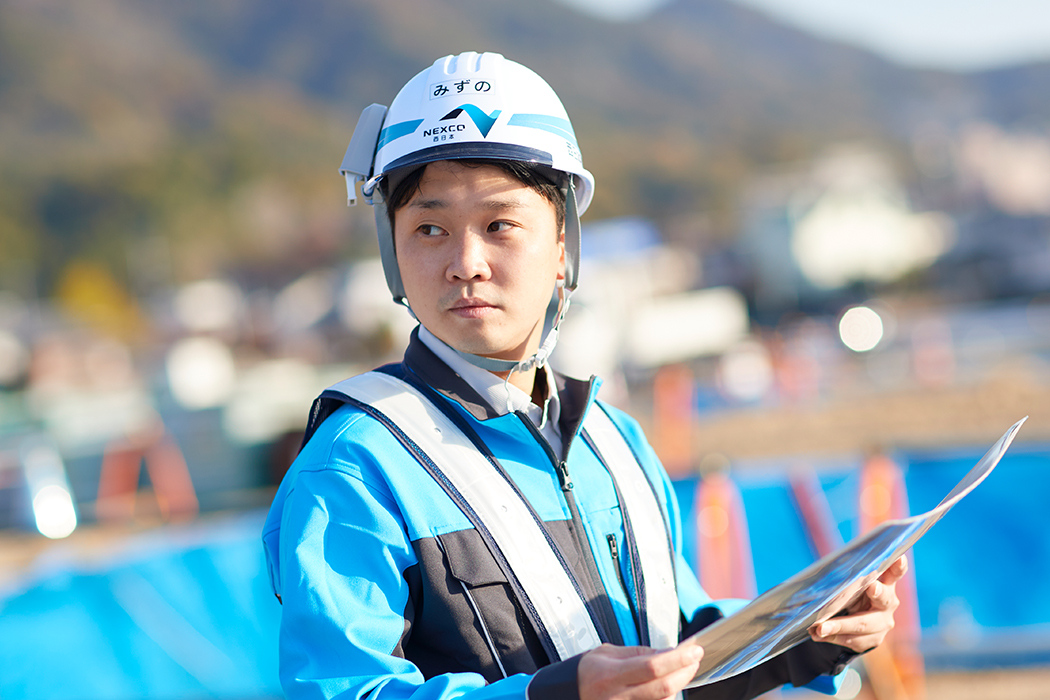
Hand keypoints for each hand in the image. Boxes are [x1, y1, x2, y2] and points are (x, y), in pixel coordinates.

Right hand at [578, 643, 703, 699]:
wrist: (568, 695)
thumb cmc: (587, 673)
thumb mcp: (606, 653)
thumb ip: (637, 653)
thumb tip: (668, 653)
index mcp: (610, 675)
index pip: (652, 666)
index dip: (677, 659)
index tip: (694, 650)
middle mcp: (618, 697)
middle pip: (663, 687)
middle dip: (685, 672)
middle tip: (695, 659)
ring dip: (678, 685)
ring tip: (681, 670)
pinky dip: (667, 696)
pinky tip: (670, 686)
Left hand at [809, 555, 906, 652]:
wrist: (855, 619)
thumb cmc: (853, 592)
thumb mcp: (853, 582)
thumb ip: (849, 576)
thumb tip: (830, 568)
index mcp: (885, 582)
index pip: (894, 572)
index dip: (898, 566)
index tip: (900, 559)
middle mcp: (888, 603)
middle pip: (884, 599)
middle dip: (877, 593)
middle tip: (872, 587)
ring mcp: (883, 623)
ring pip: (862, 625)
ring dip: (839, 626)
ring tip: (820, 628)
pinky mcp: (874, 639)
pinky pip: (853, 640)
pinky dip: (833, 637)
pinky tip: (818, 635)